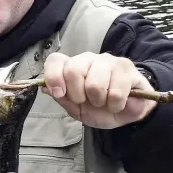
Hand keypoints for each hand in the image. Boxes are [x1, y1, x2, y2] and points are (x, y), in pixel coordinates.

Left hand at [42, 52, 156, 128]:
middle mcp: (88, 59)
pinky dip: (115, 104)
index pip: (55, 60)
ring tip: (103, 102)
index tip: (59, 93)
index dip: (53, 76)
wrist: (126, 112)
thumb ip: (61, 97)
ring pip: (95, 83)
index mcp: (71, 66)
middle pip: (73, 71)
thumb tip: (45, 88)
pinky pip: (116, 91)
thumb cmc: (98, 108)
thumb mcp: (75, 108)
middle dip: (77, 95)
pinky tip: (117, 103)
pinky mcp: (127, 68)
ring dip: (98, 100)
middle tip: (86, 101)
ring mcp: (108, 61)